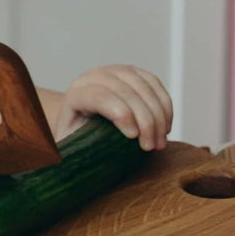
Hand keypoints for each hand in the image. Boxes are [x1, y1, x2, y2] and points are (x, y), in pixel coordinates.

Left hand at [55, 65, 172, 150]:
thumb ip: (71, 153)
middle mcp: (94, 77)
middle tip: (151, 146)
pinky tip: (165, 127)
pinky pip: (155, 84)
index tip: (133, 137)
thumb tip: (77, 164)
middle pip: (126, 92)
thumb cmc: (77, 139)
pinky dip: (164, 106)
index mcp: (76, 94)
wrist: (82, 121)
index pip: (99, 96)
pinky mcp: (134, 73)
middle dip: (145, 120)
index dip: (120, 113)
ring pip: (144, 87)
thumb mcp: (69, 147)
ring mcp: (115, 71)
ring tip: (160, 141)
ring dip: (158, 116)